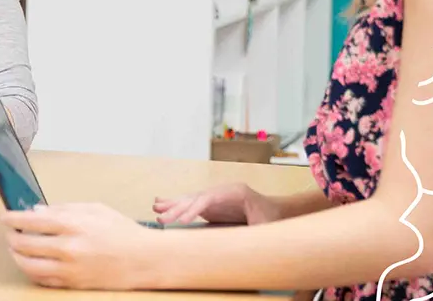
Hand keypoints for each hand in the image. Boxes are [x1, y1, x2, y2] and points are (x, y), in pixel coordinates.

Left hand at [0, 203, 157, 290]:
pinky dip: (31, 271)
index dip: (12, 219)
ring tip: (15, 248)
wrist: (144, 259)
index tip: (5, 217)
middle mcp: (68, 247)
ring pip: (28, 265)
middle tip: (10, 232)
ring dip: (16, 255)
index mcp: (73, 224)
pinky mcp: (72, 283)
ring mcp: (69, 268)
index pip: (30, 221)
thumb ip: (63, 209)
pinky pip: (42, 279)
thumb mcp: (94, 209)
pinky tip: (31, 262)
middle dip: (11, 236)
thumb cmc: (122, 231)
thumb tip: (37, 212)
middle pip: (24, 244)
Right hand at [151, 182, 279, 225]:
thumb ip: (254, 230)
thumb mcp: (265, 224)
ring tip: (155, 208)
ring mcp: (215, 196)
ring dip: (172, 204)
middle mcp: (221, 191)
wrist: (276, 210)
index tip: (183, 219)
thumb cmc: (272, 217)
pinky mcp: (210, 204)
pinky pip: (190, 203)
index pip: (209, 198)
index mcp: (235, 191)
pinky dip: (176, 204)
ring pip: (190, 199)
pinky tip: (161, 203)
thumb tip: (243, 241)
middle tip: (162, 218)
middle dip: (178, 207)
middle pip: (196, 197)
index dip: (195, 208)